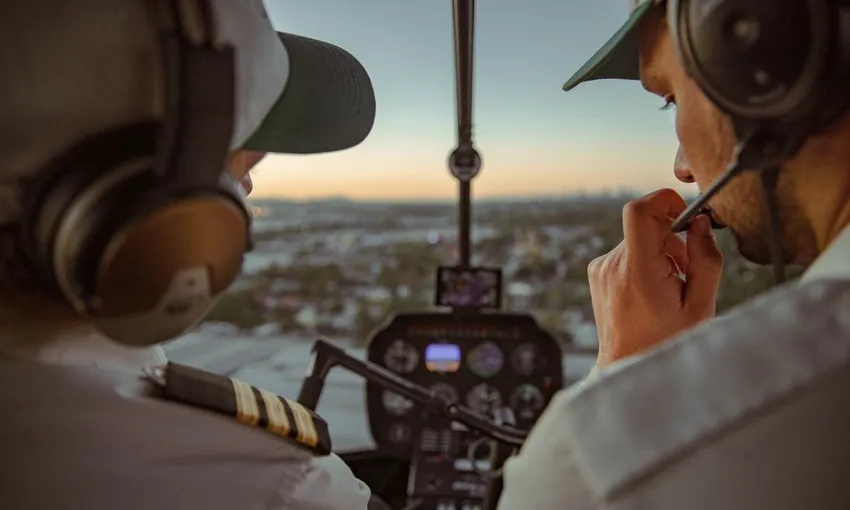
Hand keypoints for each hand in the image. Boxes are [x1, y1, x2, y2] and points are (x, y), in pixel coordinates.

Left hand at [588, 189, 722, 366]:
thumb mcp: (700, 305)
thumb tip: (701, 223)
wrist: (627, 365)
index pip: (639, 210)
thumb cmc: (666, 341)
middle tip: (685, 271)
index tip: (685, 214)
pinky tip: (651, 290)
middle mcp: (613, 264)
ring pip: (638, 239)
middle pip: (646, 225)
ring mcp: (600, 267)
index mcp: (638, 270)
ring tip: (669, 286)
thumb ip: (705, 259)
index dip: (664, 200)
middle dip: (673, 238)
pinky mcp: (596, 272)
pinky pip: (627, 252)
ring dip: (660, 253)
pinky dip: (644, 262)